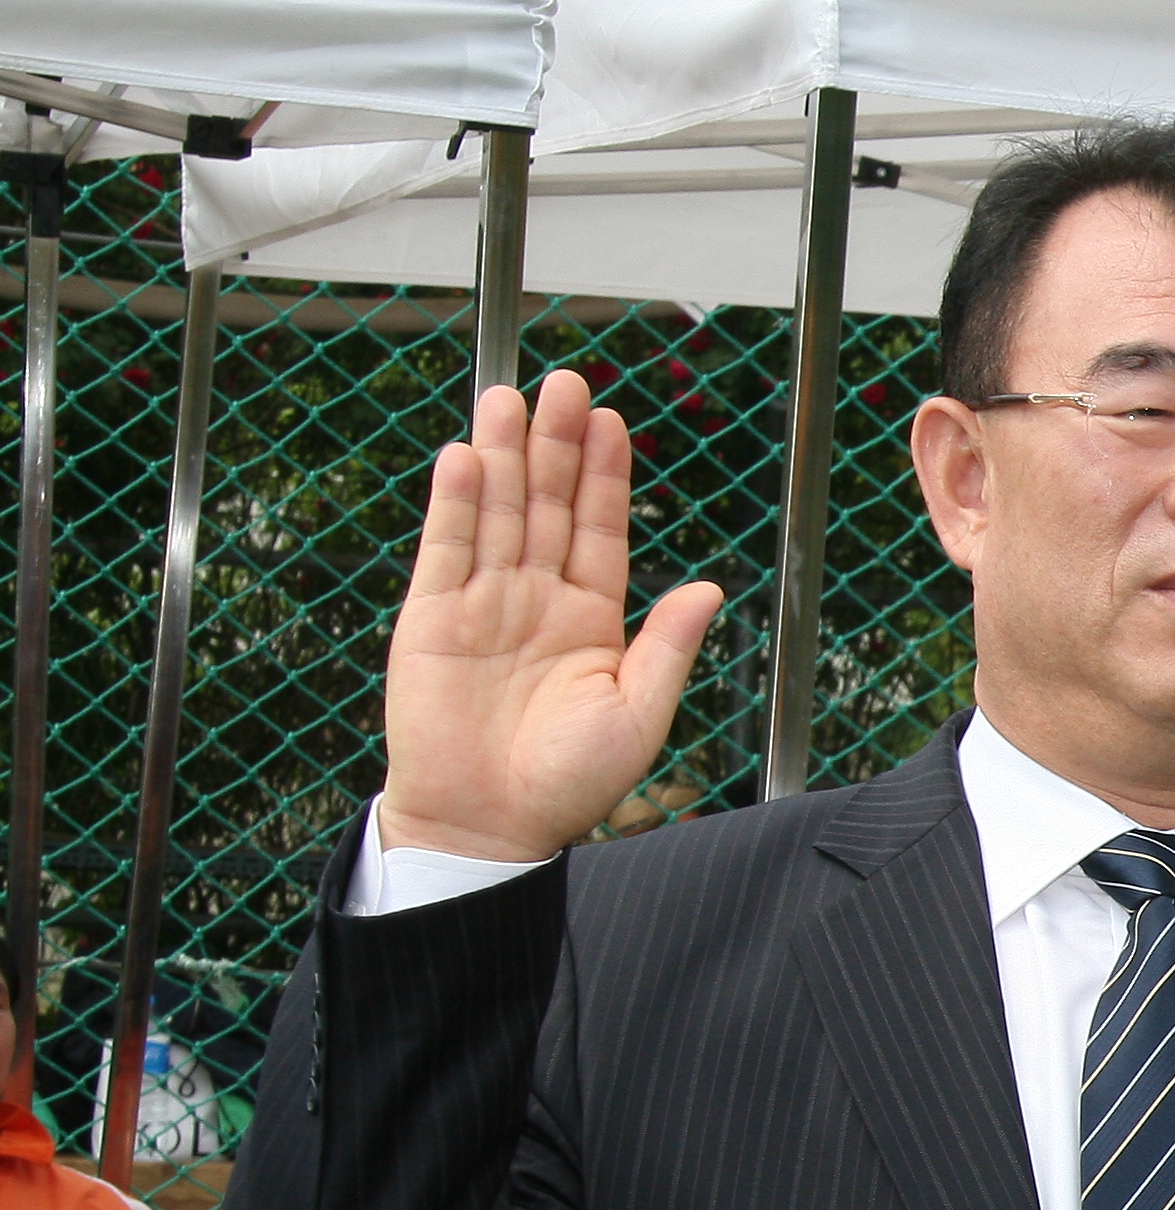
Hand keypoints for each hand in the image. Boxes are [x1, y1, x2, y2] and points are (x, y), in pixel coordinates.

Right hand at [381, 370, 722, 863]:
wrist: (489, 826)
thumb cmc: (568, 783)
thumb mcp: (638, 714)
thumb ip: (668, 647)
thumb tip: (708, 589)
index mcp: (591, 619)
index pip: (599, 529)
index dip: (604, 475)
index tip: (612, 422)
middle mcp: (536, 600)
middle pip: (547, 505)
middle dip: (557, 445)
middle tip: (567, 383)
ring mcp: (482, 604)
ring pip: (497, 514)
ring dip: (505, 456)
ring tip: (512, 397)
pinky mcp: (431, 619)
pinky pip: (446, 550)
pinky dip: (456, 504)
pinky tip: (466, 456)